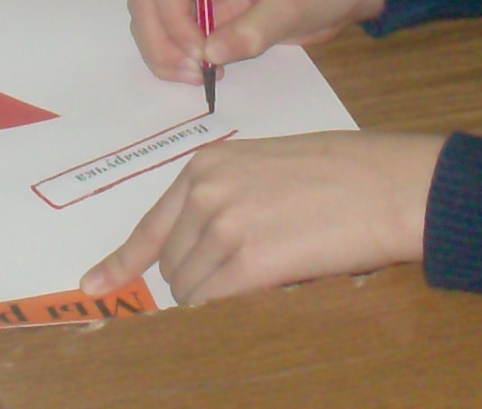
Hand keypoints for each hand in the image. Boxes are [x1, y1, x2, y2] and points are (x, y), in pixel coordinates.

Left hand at [80, 132, 446, 304]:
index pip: (151, 227)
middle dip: (198, 281)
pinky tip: (252, 307)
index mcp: (206, 168)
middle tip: (245, 277)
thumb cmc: (343, 172)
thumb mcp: (266, 167)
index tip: (95, 285)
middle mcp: (205, 195)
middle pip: (173, 266)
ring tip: (269, 277)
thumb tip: (205, 242)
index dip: (121, 262)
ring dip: (218, 299)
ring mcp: (223, 229)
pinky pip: (215, 305)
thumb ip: (228, 197)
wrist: (386, 183)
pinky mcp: (248, 263)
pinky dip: (225, 315)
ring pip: (193, 291)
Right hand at [126, 0, 385, 83]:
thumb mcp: (291, 5)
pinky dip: (179, 59)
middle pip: (149, 0)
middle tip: (197, 71)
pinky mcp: (208, 17)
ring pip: (154, 21)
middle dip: (162, 39)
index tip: (200, 52)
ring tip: (202, 76)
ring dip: (165, 53)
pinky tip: (209, 72)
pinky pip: (175, 38)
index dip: (173, 18)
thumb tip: (208, 56)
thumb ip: (251, 30)